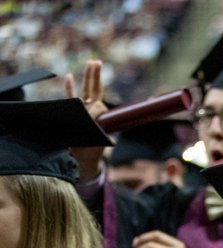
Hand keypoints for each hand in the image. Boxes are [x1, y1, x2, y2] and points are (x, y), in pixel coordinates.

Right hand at [64, 60, 108, 178]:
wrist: (84, 158)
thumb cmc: (92, 148)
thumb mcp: (97, 137)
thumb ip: (96, 124)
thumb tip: (93, 112)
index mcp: (100, 115)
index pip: (99, 104)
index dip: (96, 109)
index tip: (93, 117)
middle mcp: (92, 109)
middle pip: (94, 89)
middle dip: (95, 75)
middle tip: (97, 61)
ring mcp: (83, 109)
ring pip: (85, 90)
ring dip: (88, 76)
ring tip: (91, 62)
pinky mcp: (73, 111)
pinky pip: (70, 97)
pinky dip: (69, 87)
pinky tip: (69, 76)